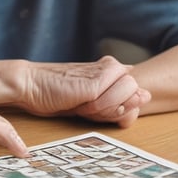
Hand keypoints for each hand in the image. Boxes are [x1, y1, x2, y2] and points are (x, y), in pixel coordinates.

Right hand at [22, 55, 150, 126]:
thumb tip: (147, 94)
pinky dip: (103, 108)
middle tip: (89, 107)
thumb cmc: (56, 95)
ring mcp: (105, 71)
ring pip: (132, 93)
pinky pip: (118, 99)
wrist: (30, 85)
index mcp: (111, 70)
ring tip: (84, 104)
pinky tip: (82, 103)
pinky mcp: (97, 79)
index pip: (137, 94)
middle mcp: (112, 67)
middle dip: (118, 108)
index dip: (123, 109)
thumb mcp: (92, 105)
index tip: (98, 111)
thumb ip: (118, 103)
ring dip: (110, 108)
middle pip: (137, 94)